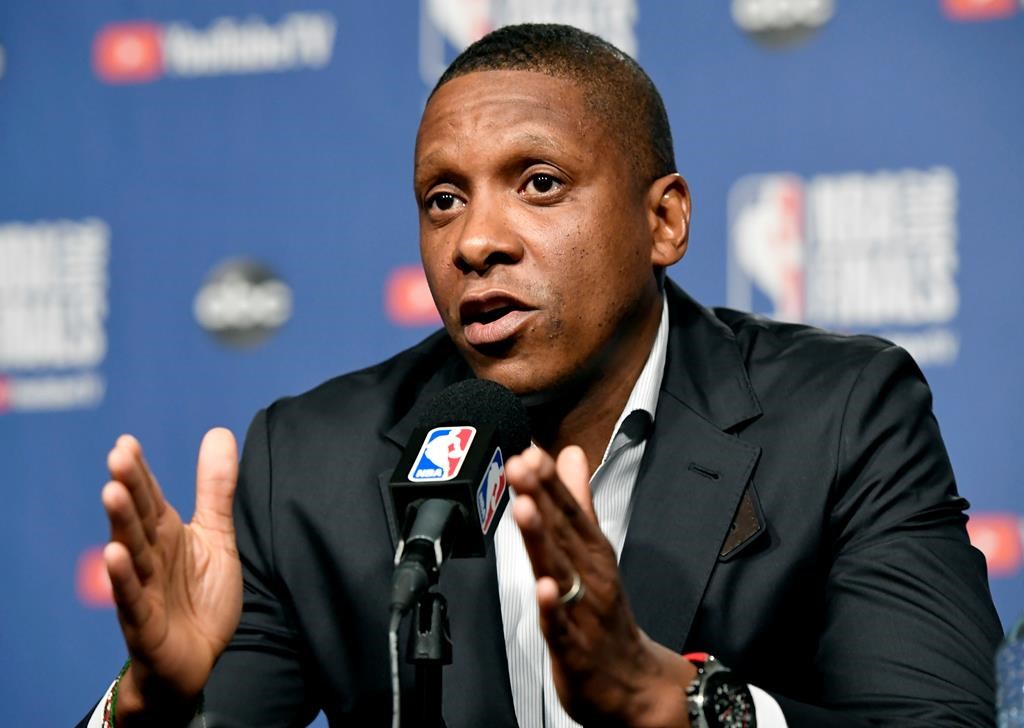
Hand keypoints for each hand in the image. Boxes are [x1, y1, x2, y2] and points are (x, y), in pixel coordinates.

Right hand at [101, 429, 241, 725]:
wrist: (199, 659)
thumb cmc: (201, 596)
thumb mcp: (216, 536)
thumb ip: (216, 489)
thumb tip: (219, 432)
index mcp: (165, 533)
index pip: (149, 496)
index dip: (139, 471)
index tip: (126, 442)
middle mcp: (150, 556)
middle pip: (138, 517)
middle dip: (128, 487)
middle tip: (117, 456)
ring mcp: (144, 588)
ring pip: (131, 551)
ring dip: (120, 524)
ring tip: (111, 492)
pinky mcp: (144, 622)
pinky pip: (132, 597)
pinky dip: (123, 577)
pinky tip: (114, 554)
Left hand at [506, 446, 694, 726]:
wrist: (634, 683)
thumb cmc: (606, 611)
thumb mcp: (593, 549)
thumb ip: (577, 501)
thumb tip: (569, 455)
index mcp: (592, 552)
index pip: (569, 510)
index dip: (549, 481)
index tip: (531, 452)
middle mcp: (589, 575)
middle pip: (562, 532)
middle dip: (540, 497)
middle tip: (521, 466)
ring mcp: (582, 610)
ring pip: (560, 570)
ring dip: (543, 539)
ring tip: (526, 509)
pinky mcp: (574, 647)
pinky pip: (561, 626)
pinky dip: (553, 608)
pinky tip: (544, 588)